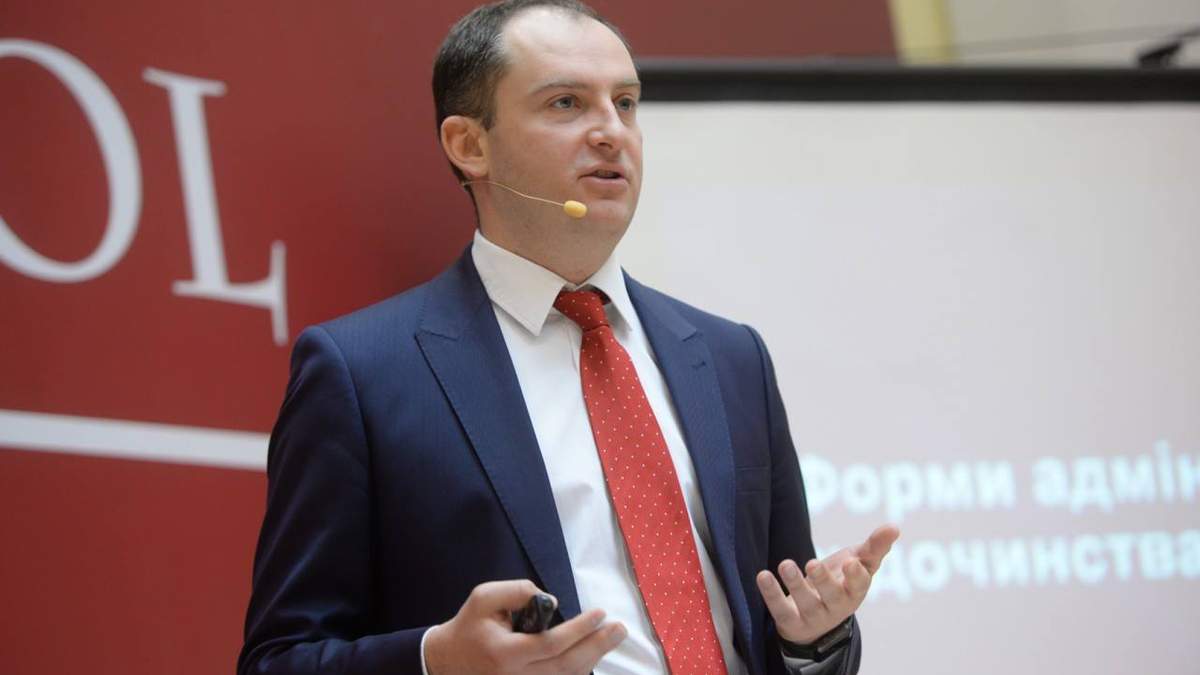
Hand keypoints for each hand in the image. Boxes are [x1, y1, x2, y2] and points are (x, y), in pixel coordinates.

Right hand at [424, 579, 626, 674]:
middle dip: (597, 646)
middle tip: (619, 629)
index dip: (580, 630)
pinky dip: (578, 669)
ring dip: (593, 657)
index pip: (552, 644)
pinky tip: (593, 653)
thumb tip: (552, 601)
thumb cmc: (469, 625)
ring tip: (613, 637)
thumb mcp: (485, 597)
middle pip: (567, 666)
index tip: (599, 613)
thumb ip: (518, 592)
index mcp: (506, 653)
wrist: (448, 660)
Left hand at [755, 524, 899, 644]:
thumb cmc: (840, 583)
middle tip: (813, 563)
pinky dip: (771, 593)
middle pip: (832, 597)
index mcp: (853, 592)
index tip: (852, 561)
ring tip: (786, 564)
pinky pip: (780, 609)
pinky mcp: (790, 621)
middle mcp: (835, 607)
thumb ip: (874, 547)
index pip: (859, 586)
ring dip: (795, 584)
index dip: (856, 576)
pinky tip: (763, 575)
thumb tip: (894, 526)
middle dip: (824, 581)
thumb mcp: (857, 564)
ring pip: (805, 603)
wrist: (813, 619)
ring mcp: (812, 616)